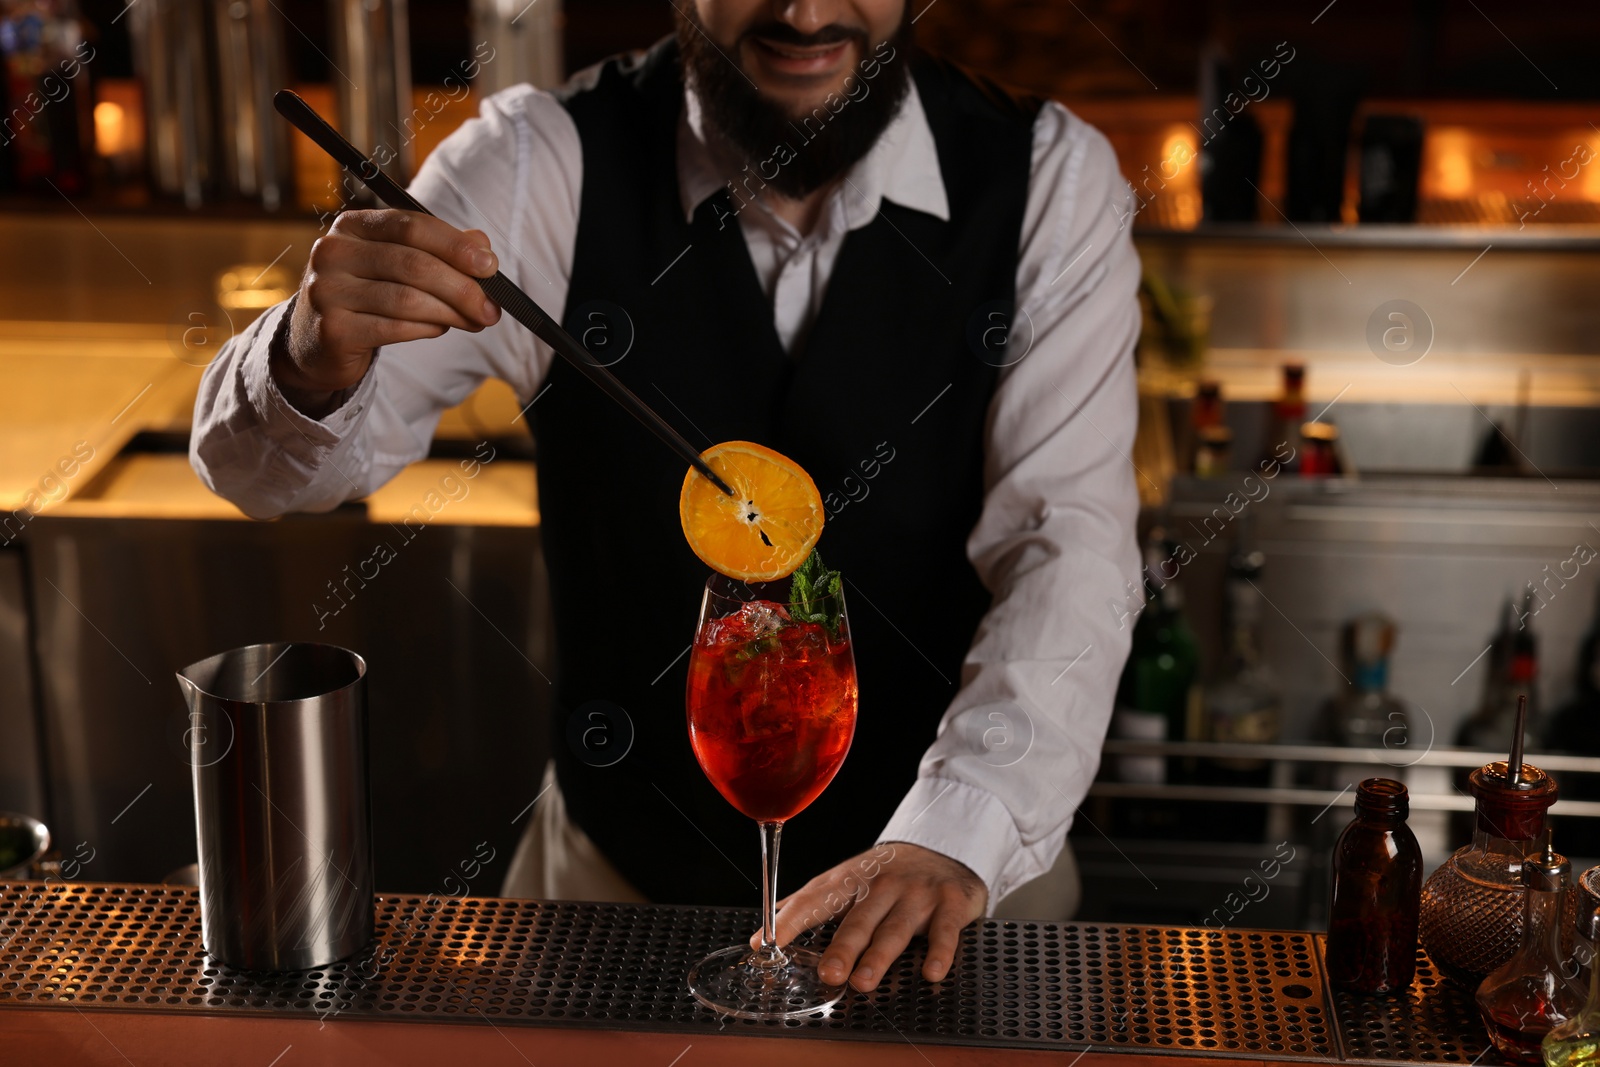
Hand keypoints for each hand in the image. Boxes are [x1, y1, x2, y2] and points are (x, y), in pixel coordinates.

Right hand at [277, 209, 501, 411]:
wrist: (316, 342)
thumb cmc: (367, 296)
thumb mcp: (397, 264)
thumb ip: (439, 250)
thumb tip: (483, 243)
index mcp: (352, 226)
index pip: (411, 226)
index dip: (456, 245)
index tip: (490, 266)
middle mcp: (333, 252)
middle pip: (414, 264)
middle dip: (462, 287)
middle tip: (491, 308)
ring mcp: (327, 291)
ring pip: (408, 299)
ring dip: (451, 312)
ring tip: (473, 320)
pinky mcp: (334, 329)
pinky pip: (395, 328)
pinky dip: (428, 328)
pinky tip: (440, 328)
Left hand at [752, 842, 987, 991]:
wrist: (941, 849)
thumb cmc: (885, 873)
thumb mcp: (847, 878)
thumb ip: (811, 901)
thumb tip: (768, 921)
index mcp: (851, 880)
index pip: (816, 899)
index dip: (792, 920)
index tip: (767, 942)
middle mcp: (882, 885)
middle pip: (858, 920)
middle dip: (842, 948)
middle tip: (828, 974)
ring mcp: (917, 894)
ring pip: (895, 929)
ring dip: (879, 956)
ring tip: (863, 981)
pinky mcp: (950, 903)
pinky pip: (944, 931)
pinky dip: (939, 952)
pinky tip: (930, 972)